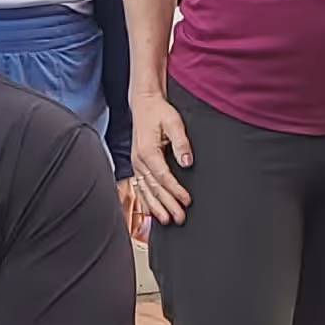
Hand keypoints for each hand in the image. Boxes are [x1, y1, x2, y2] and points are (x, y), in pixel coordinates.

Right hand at [129, 92, 193, 229]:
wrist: (144, 104)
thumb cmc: (158, 111)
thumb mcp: (174, 122)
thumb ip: (181, 142)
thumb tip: (187, 161)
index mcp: (147, 151)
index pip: (163, 177)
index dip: (175, 191)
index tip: (187, 201)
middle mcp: (139, 160)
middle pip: (154, 188)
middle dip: (167, 205)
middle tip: (179, 218)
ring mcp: (136, 164)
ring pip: (146, 191)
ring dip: (156, 207)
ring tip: (167, 221)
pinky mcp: (137, 165)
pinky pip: (140, 187)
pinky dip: (146, 201)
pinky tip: (152, 212)